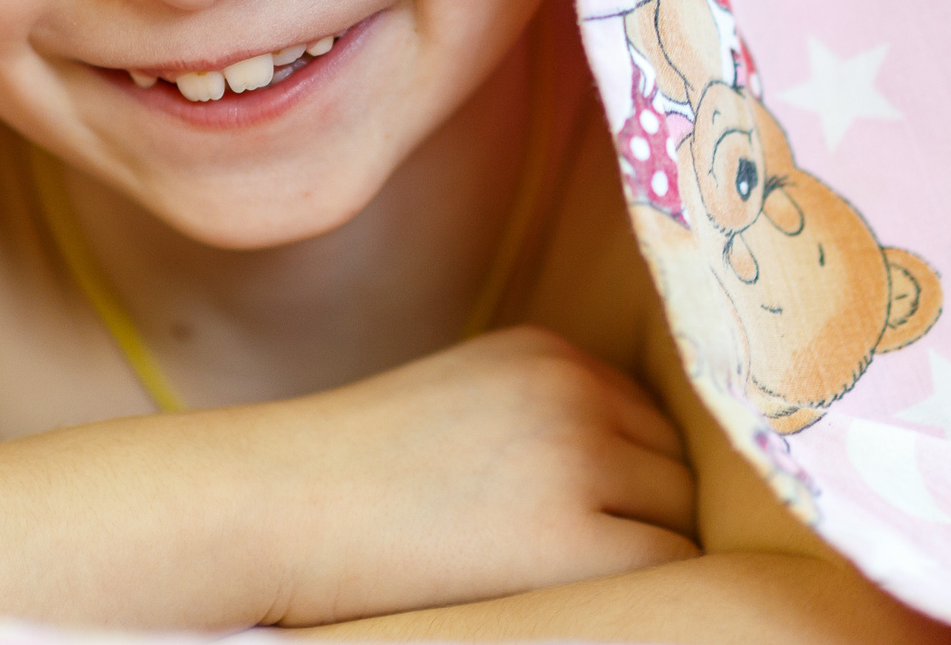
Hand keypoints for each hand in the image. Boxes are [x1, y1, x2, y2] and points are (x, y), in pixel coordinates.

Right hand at [248, 326, 698, 625]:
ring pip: (676, 521)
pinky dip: (633, 593)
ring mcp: (578, 459)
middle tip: (559, 559)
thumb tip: (631, 477)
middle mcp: (573, 391)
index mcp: (546, 353)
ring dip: (638, 557)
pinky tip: (562, 596)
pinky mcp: (571, 538)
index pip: (645, 419)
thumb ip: (541, 417)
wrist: (274, 506)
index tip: (570, 518)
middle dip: (638, 516)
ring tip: (551, 578)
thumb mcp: (460, 402)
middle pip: (672, 467)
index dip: (622, 480)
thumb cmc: (351, 476)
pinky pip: (663, 570)